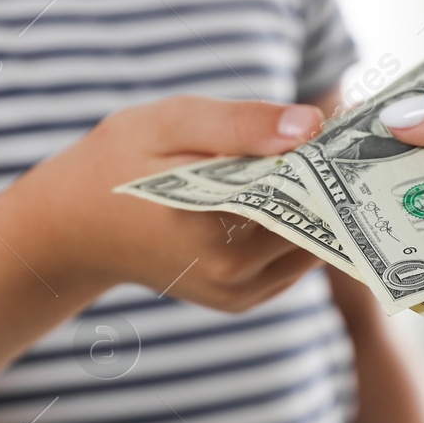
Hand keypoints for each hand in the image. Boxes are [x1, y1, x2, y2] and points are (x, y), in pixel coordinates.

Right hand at [28, 95, 327, 311]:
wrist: (72, 227)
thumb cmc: (115, 162)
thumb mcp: (170, 122)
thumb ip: (240, 123)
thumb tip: (311, 125)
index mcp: (212, 227)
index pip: (306, 193)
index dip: (333, 158)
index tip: (351, 126)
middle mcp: (230, 273)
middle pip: (317, 222)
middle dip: (334, 180)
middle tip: (346, 136)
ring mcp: (237, 293)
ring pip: (314, 245)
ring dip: (322, 205)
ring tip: (320, 158)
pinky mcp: (241, 300)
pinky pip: (295, 261)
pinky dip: (302, 226)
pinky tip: (295, 189)